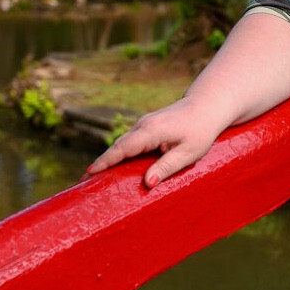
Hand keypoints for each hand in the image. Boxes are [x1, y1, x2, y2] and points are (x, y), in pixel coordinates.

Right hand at [85, 98, 224, 188]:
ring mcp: (142, 125)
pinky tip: (112, 168)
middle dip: (100, 164)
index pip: (122, 148)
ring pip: (121, 145)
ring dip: (107, 160)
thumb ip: (167, 167)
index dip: (105, 162)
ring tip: (92, 179)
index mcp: (151, 131)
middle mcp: (142, 126)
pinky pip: (128, 143)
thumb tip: (147, 183)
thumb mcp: (188, 153)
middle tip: (83, 183)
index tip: (89, 174)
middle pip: (116, 147)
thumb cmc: (201, 131)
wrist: (206, 107)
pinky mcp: (146, 128)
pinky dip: (118, 154)